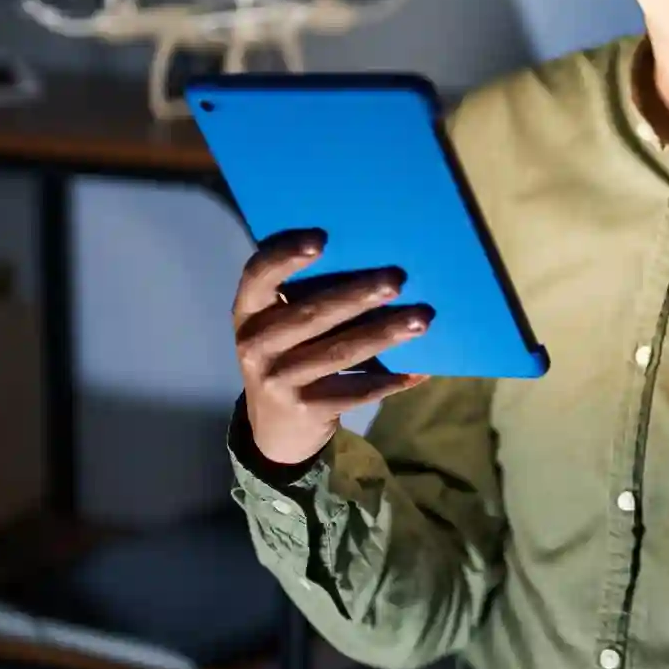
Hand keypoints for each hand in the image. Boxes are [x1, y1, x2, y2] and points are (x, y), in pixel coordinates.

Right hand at [231, 229, 434, 465]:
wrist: (275, 430)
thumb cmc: (287, 356)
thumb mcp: (279, 327)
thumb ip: (305, 297)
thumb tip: (374, 263)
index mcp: (248, 312)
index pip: (258, 277)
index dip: (285, 257)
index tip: (322, 239)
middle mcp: (255, 345)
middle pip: (309, 315)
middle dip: (356, 296)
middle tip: (396, 280)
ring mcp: (278, 381)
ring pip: (339, 352)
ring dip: (383, 335)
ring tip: (420, 320)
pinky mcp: (306, 409)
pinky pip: (356, 391)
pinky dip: (390, 379)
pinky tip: (420, 369)